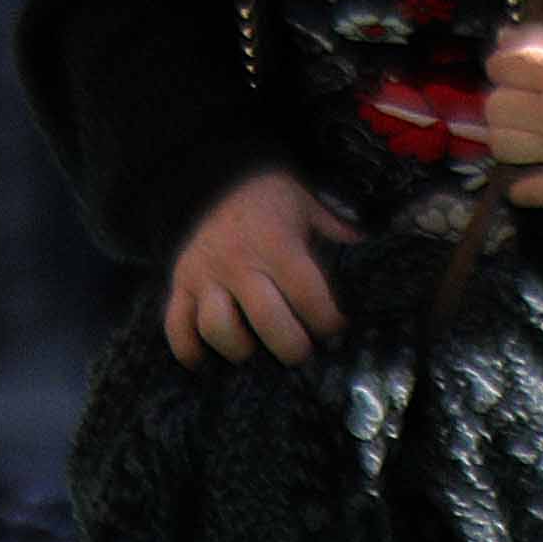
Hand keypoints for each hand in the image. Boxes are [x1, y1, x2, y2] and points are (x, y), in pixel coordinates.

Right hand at [166, 170, 357, 366]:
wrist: (214, 179)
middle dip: (290, 346)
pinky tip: (204, 362)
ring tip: (256, 353)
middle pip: (266, 319)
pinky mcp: (179, 284)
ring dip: (239, 349)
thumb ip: (336, 225)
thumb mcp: (307, 204)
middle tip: (302, 355)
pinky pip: (175, 325)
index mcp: (276, 245)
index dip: (327, 319)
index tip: (337, 329)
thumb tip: (367, 239)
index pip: (307, 293)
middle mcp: (238, 263)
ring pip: (217, 327)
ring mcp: (204, 275)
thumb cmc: (271, 199)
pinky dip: (187, 350)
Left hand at [483, 14, 542, 204]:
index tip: (520, 67)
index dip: (508, 64)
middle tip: (526, 98)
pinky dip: (526, 189)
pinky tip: (527, 179)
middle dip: (508, 99)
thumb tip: (502, 40)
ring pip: (504, 146)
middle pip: (496, 107)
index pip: (500, 65)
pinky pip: (536, 190)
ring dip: (512, 137)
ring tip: (528, 131)